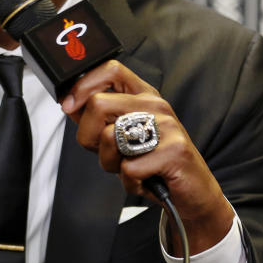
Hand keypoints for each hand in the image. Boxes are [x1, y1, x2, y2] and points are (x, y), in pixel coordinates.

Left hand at [60, 60, 233, 253]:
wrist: (193, 193)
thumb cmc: (155, 163)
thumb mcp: (123, 136)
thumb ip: (97, 118)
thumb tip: (69, 102)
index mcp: (143, 96)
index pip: (110, 70)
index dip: (83, 85)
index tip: (69, 105)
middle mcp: (155, 105)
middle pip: (98, 104)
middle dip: (88, 137)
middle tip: (107, 153)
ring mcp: (167, 126)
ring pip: (108, 137)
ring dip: (110, 163)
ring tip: (130, 168)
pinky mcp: (174, 152)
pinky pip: (127, 168)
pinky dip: (129, 183)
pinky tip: (144, 180)